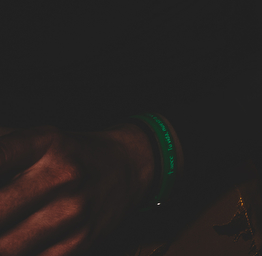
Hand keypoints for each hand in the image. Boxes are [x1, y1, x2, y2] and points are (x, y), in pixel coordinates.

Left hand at [0, 125, 155, 254]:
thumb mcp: (34, 138)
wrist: (128, 167)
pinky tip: (11, 244)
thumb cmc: (68, 153)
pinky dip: (16, 253)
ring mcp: (72, 210)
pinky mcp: (80, 240)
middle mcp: (61, 174)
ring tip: (1, 235)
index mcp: (45, 142)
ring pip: (8, 246)